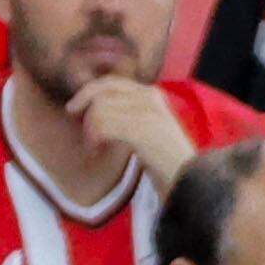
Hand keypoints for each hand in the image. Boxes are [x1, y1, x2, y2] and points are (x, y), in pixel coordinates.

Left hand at [71, 76, 200, 192]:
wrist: (189, 181)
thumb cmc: (167, 162)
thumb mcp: (150, 129)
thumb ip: (129, 114)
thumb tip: (94, 108)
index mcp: (153, 95)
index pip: (111, 83)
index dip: (88, 92)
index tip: (74, 109)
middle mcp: (151, 99)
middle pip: (102, 93)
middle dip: (85, 109)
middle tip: (78, 126)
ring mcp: (147, 114)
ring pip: (100, 110)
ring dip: (89, 131)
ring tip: (93, 148)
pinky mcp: (141, 131)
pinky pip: (103, 126)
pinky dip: (93, 140)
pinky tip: (96, 154)